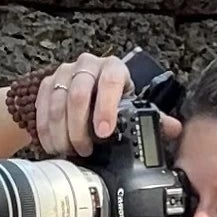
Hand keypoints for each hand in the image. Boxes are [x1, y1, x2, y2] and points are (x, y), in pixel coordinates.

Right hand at [35, 51, 178, 156]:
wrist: (89, 93)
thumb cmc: (114, 102)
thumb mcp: (134, 108)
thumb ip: (152, 118)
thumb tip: (174, 129)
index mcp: (114, 68)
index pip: (112, 80)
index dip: (107, 106)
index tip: (104, 132)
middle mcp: (88, 65)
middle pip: (79, 92)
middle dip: (79, 127)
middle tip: (84, 150)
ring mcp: (65, 72)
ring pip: (58, 101)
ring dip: (61, 131)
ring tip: (69, 152)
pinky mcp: (47, 82)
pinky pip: (42, 105)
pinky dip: (46, 129)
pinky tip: (52, 145)